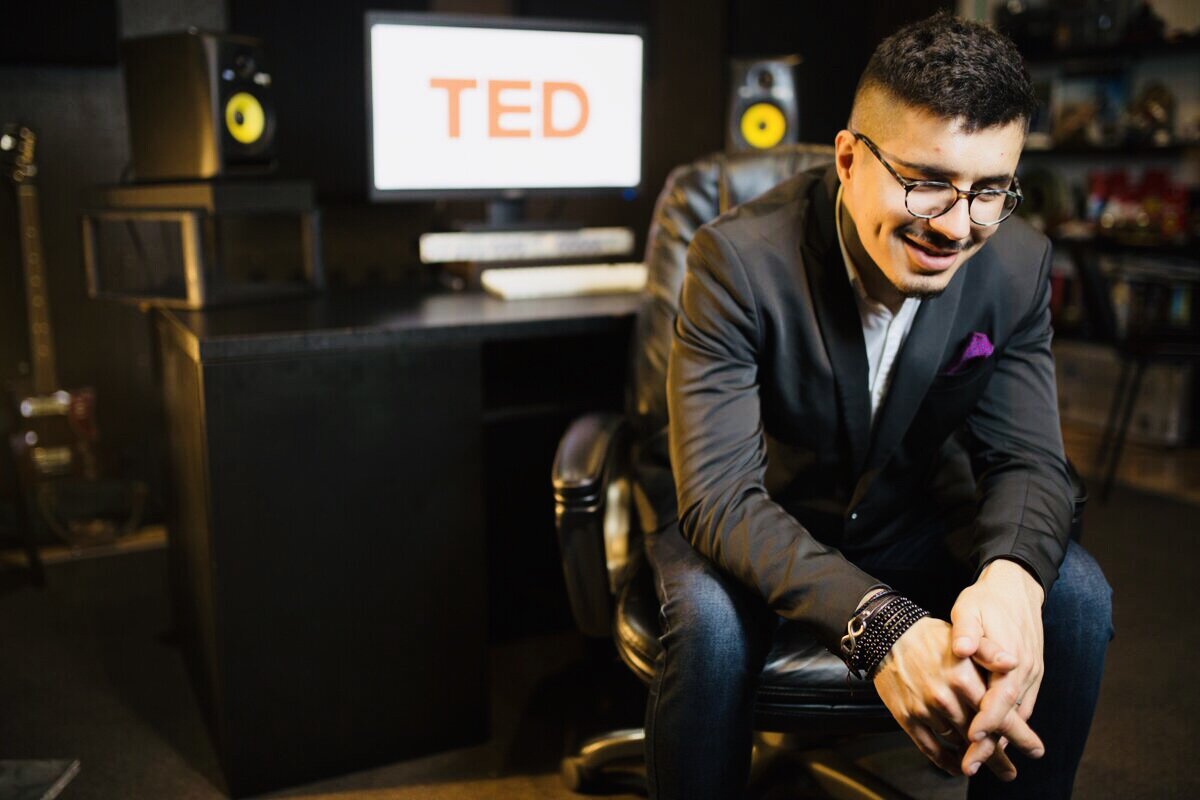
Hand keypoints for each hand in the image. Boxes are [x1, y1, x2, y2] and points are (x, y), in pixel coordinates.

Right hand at [872, 616, 1017, 777]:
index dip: (1018, 734)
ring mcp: (924, 709)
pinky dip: (945, 761)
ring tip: (988, 767)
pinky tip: (957, 766)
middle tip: (1011, 772)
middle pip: (980, 736)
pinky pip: (930, 748)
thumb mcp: (962, 636)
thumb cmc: (928, 637)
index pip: (997, 714)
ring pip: (957, 743)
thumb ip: (989, 651)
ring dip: (974, 758)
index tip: (1035, 750)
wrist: (886, 636)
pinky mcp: (907, 717)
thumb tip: (1013, 663)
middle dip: (999, 757)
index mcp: (962, 677)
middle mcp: (944, 697)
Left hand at [950, 559, 1046, 776]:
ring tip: (975, 763)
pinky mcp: (1029, 677)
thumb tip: (962, 648)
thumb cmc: (987, 599)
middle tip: (970, 767)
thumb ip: (968, 631)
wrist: (1016, 588)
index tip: (971, 736)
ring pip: (1017, 717)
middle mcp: (1025, 672)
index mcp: (1012, 658)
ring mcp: (1030, 676)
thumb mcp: (970, 608)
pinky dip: (1005, 727)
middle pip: (1010, 717)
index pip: (1001, 697)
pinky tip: (989, 741)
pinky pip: (1019, 708)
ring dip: (999, 741)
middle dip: (991, 744)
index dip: (987, 719)